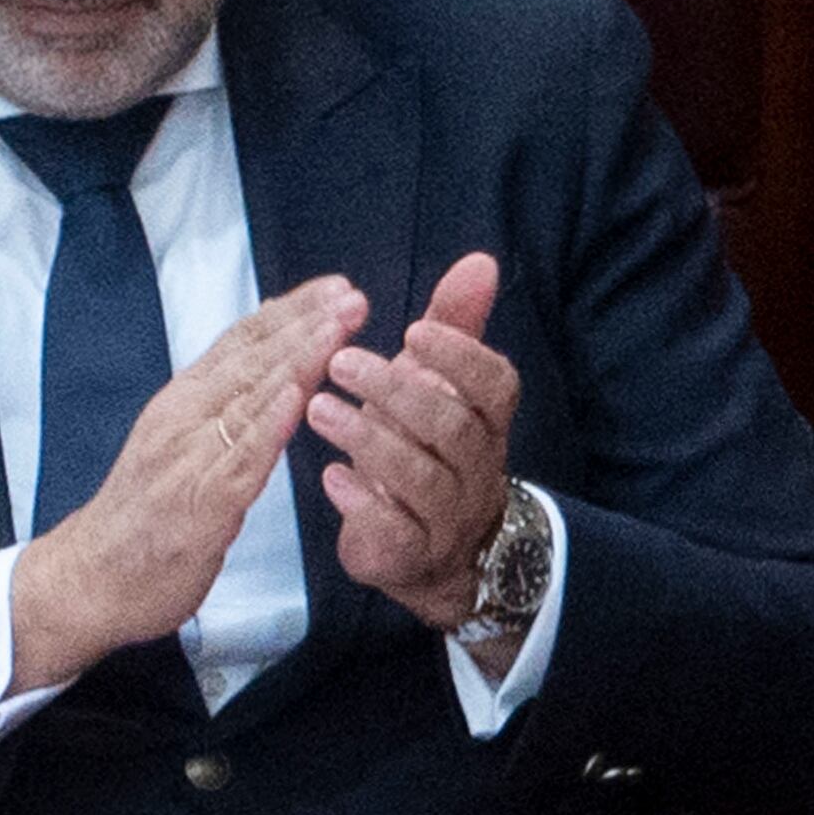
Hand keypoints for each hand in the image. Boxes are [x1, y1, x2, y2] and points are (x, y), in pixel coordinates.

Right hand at [5, 276, 362, 694]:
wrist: (88, 581)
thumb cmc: (147, 513)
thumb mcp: (184, 442)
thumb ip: (224, 401)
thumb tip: (273, 352)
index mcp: (183, 403)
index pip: (241, 343)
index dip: (291, 311)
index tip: (338, 286)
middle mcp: (183, 420)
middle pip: (250, 360)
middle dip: (305, 324)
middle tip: (354, 295)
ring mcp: (188, 459)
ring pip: (249, 399)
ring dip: (298, 360)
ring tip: (338, 327)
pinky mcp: (199, 503)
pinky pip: (239, 459)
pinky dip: (269, 425)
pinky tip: (299, 398)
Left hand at [311, 252, 520, 634]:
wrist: (433, 550)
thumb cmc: (428, 449)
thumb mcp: (443, 387)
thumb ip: (457, 326)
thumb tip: (481, 261)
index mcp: (488, 422)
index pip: (495, 385)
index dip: (461, 358)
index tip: (413, 330)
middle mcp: (477, 467)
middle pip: (451, 427)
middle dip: (397, 391)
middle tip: (341, 362)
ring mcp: (447, 514)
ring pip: (420, 477)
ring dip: (368, 439)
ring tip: (318, 409)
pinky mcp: (411, 553)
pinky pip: (395, 530)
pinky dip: (361, 503)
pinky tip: (329, 477)